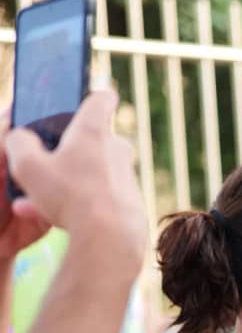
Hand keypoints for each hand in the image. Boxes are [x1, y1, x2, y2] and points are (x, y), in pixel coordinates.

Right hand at [3, 89, 144, 269]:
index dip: (95, 95)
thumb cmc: (69, 196)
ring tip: (34, 203)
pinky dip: (80, 204)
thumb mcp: (28, 166)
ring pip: (93, 172)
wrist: (111, 238)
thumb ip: (18, 143)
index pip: (101, 99)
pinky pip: (100, 197)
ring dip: (67, 183)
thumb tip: (20, 137)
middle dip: (73, 148)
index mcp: (93, 131)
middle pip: (98, 138)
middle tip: (48, 163)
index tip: (94, 95)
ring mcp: (128, 176)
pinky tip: (54, 221)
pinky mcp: (132, 201)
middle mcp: (117, 150)